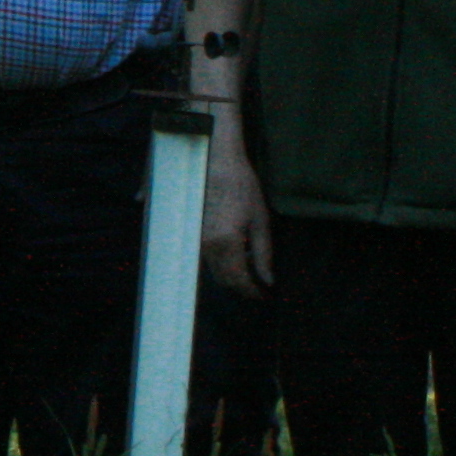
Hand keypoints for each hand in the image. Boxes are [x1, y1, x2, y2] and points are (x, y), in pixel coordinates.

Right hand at [201, 143, 270, 295]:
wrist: (213, 159)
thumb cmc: (241, 185)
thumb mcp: (261, 219)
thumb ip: (264, 254)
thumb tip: (268, 281)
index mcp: (226, 244)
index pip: (238, 281)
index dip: (252, 292)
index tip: (264, 296)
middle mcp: (204, 246)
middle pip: (222, 279)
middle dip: (241, 286)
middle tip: (258, 285)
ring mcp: (193, 238)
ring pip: (211, 268)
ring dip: (228, 273)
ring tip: (247, 267)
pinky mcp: (187, 231)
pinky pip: (202, 255)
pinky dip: (217, 260)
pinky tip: (230, 251)